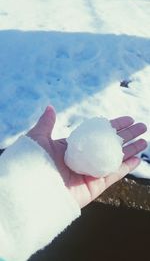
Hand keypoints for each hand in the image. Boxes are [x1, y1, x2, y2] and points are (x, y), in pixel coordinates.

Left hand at [27, 106, 146, 207]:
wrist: (31, 189)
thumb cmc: (33, 161)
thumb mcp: (39, 137)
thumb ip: (47, 123)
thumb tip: (50, 106)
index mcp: (75, 146)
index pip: (99, 133)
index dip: (114, 125)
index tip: (127, 119)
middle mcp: (85, 158)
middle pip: (111, 144)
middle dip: (127, 135)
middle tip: (142, 127)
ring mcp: (90, 172)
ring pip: (116, 158)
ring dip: (131, 150)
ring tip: (144, 141)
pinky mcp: (94, 186)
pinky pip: (113, 175)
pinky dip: (126, 168)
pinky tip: (137, 159)